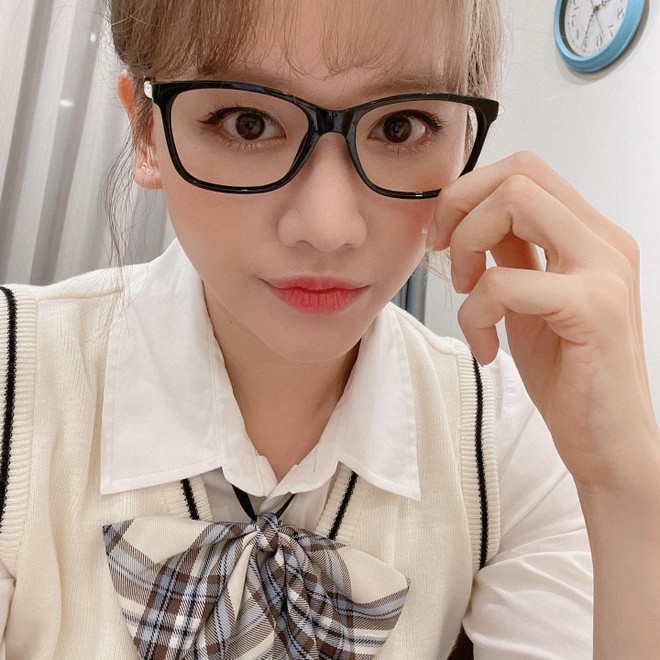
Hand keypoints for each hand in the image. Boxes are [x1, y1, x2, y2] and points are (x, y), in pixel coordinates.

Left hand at [426, 151, 659, 493]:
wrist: (606, 441)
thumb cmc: (567, 373)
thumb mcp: (528, 302)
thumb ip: (511, 255)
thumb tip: (467, 219)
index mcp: (590, 235)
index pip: (524, 170)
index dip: (470, 193)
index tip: (444, 238)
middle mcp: (604, 241)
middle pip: (517, 173)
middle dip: (461, 210)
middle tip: (449, 262)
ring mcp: (604, 270)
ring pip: (512, 206)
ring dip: (467, 252)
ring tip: (469, 301)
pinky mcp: (593, 308)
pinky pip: (504, 282)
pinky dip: (476, 315)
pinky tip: (488, 349)